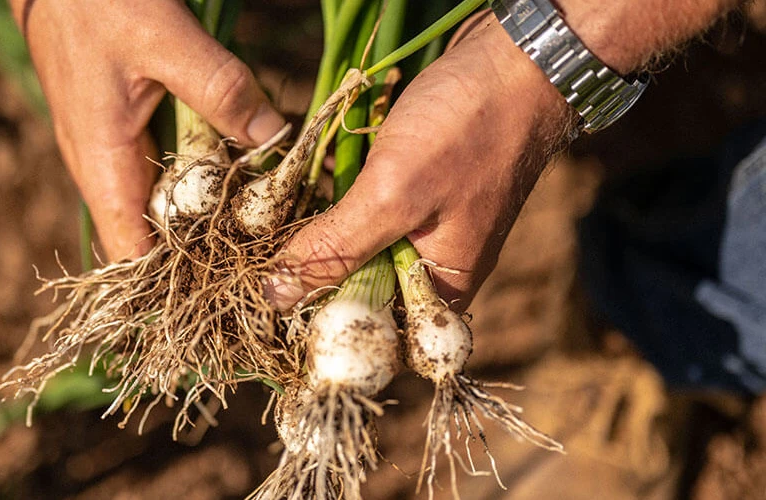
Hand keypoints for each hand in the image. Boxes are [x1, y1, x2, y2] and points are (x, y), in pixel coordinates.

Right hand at [12, 0, 284, 259]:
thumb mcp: (168, 40)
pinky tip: (226, 167)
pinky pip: (152, 170)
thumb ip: (221, 90)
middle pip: (148, 236)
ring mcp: (102, 149)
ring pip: (152, 203)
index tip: (233, 282)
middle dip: (200, 248)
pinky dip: (188, 176)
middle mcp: (96, 169)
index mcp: (102, 164)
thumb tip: (274, 137)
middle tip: (260, 249)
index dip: (177, 279)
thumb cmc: (98, 1)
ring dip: (197, 212)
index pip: (132, 257)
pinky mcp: (113, 127)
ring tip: (253, 217)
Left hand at [267, 0, 738, 311]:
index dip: (322, 333)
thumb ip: (337, 249)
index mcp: (441, 289)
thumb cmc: (465, 130)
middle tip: (255, 267)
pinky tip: (293, 193)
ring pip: (352, 251)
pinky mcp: (408, 192)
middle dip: (310, 282)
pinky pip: (359, 214)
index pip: (375, 339)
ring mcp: (420, 228)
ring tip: (264, 230)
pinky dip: (329, 206)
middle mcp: (431, 268)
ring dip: (313, 240)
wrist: (515, 58)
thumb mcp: (393, 195)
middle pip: (357, 296)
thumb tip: (275, 297)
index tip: (269, 314)